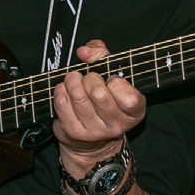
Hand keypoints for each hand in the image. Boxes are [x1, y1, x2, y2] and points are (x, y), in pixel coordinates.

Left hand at [52, 40, 144, 176]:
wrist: (91, 142)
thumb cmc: (103, 99)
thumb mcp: (111, 75)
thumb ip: (101, 54)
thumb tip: (84, 52)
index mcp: (134, 112)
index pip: (129, 97)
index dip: (116, 82)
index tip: (110, 79)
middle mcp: (117, 125)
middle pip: (98, 93)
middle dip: (89, 78)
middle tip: (88, 78)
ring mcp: (95, 131)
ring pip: (78, 96)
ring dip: (72, 81)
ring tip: (74, 80)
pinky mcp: (74, 132)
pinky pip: (62, 103)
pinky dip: (60, 90)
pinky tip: (65, 90)